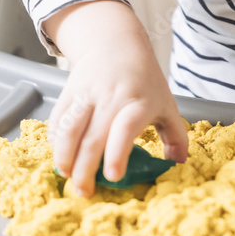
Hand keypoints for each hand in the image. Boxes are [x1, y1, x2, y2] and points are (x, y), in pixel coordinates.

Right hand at [44, 1, 188, 196]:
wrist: (116, 43)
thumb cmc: (144, 80)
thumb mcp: (167, 103)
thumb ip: (176, 135)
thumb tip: (179, 164)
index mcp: (139, 103)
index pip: (125, 129)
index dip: (117, 154)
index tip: (112, 177)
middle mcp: (111, 98)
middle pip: (92, 138)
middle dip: (84, 169)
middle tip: (84, 192)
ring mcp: (87, 94)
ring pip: (69, 128)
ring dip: (64, 156)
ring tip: (66, 175)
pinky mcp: (69, 92)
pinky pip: (57, 119)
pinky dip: (55, 140)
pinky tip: (60, 155)